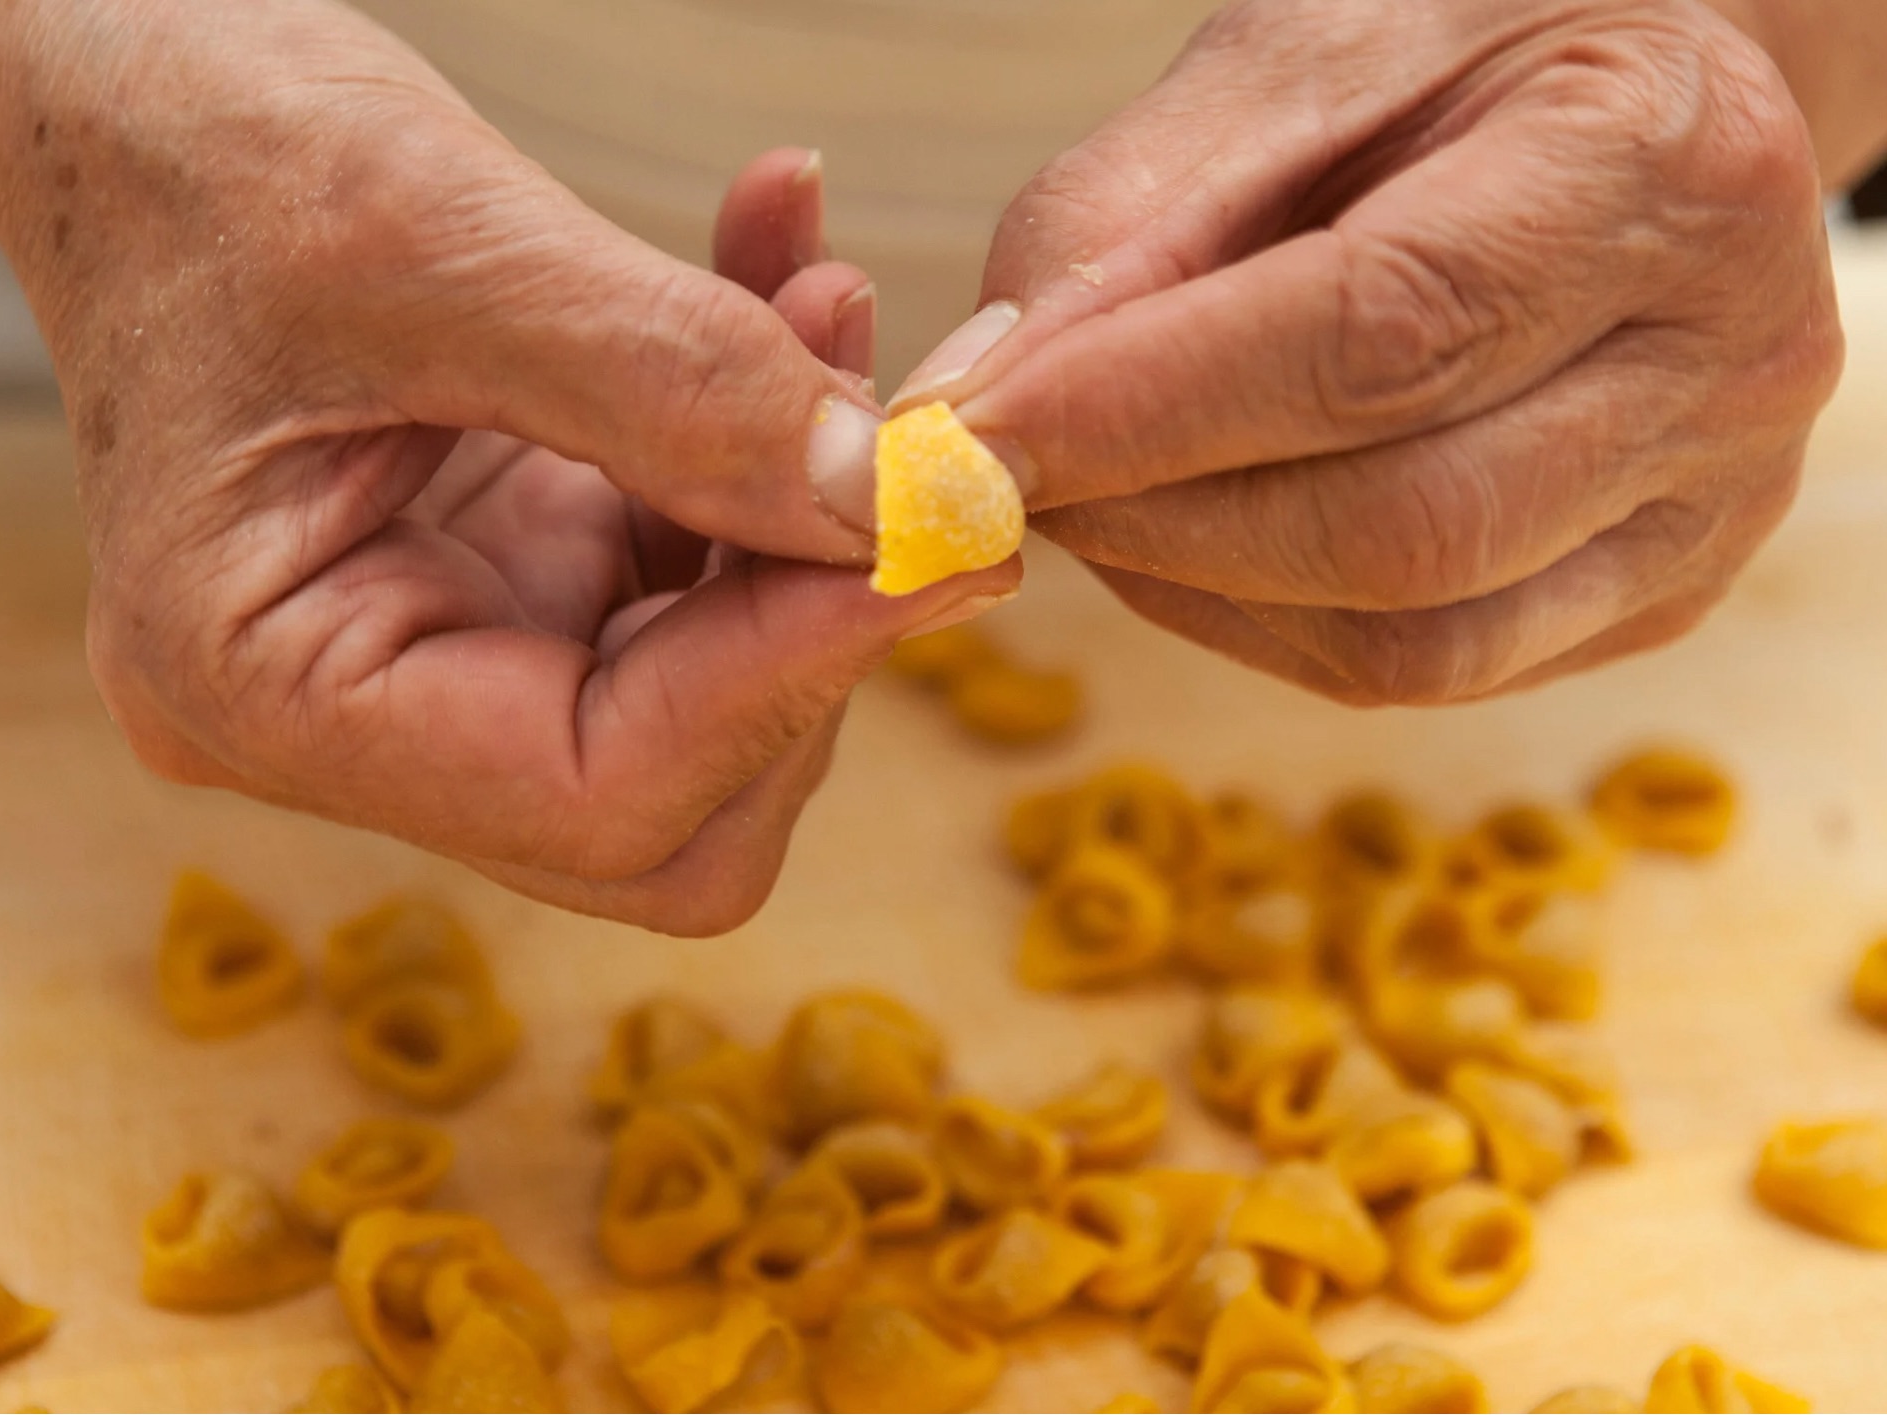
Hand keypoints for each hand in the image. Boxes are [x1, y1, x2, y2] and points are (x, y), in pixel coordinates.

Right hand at [0, 0, 1014, 932]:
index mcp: (267, 690)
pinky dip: (763, 444)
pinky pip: (691, 564)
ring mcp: (439, 653)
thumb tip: (885, 509)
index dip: (791, 677)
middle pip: (671, 802)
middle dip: (813, 629)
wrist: (126, 88)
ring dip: (809, 514)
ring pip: (710, 694)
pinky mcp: (510, 578)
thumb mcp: (431, 239)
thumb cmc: (201, 150)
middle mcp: (352, 717)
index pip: (597, 792)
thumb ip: (673, 384)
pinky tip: (790, 284)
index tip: (936, 532)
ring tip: (830, 302)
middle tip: (913, 455)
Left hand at [896, 0, 1842, 703]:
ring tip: (1094, 495)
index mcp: (1658, 166)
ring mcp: (1711, 501)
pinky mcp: (1657, 592)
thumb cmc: (1457, 64)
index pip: (1378, 334)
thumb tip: (976, 411)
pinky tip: (1196, 542)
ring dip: (1193, 588)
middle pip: (1400, 523)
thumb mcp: (1288, 68)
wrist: (1628, 110)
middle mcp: (1726, 358)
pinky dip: (1266, 625)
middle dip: (1152, 517)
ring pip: (1410, 636)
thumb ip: (1125, 226)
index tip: (967, 437)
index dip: (1145, 408)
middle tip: (1003, 476)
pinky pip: (1429, 671)